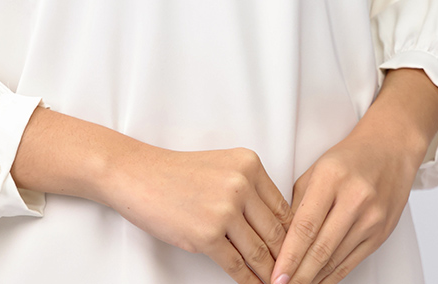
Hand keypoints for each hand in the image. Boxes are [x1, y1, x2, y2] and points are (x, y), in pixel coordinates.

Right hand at [104, 144, 292, 283]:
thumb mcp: (222, 168)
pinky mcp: (207, 235)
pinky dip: (249, 282)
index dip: (293, 236)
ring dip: (270, 274)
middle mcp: (241, 184)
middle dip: (286, 259)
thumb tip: (276, 228)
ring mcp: (224, 210)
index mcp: (249, 165)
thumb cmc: (178, 174)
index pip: (283, 207)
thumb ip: (250, 191)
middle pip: (276, 232)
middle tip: (295, 276)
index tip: (299, 253)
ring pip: (259, 252)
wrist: (139, 175)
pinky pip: (237, 266)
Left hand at [270, 69, 437, 283]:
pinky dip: (332, 276)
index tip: (276, 275)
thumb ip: (299, 202)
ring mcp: (371, 219)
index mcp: (332, 178)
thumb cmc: (349, 158)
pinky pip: (352, 262)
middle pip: (321, 248)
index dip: (289, 255)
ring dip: (313, 279)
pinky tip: (318, 282)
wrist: (390, 151)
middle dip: (298, 274)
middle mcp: (354, 199)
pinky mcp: (381, 234)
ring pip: (336, 259)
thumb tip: (281, 240)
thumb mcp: (317, 169)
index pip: (306, 225)